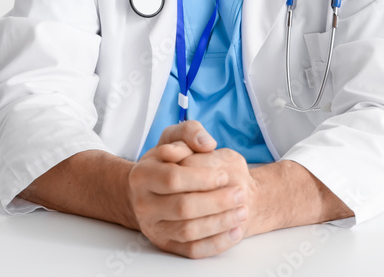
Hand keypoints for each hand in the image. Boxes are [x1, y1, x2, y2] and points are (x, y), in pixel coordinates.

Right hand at [128, 121, 246, 257]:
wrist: (154, 191)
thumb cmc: (169, 162)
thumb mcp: (175, 138)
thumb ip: (190, 132)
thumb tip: (206, 144)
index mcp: (142, 175)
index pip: (173, 178)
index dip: (202, 178)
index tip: (224, 175)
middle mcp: (143, 204)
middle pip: (182, 207)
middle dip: (216, 201)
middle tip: (240, 194)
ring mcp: (154, 227)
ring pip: (188, 231)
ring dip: (220, 222)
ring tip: (242, 211)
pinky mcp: (166, 245)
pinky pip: (192, 250)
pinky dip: (217, 243)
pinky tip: (235, 231)